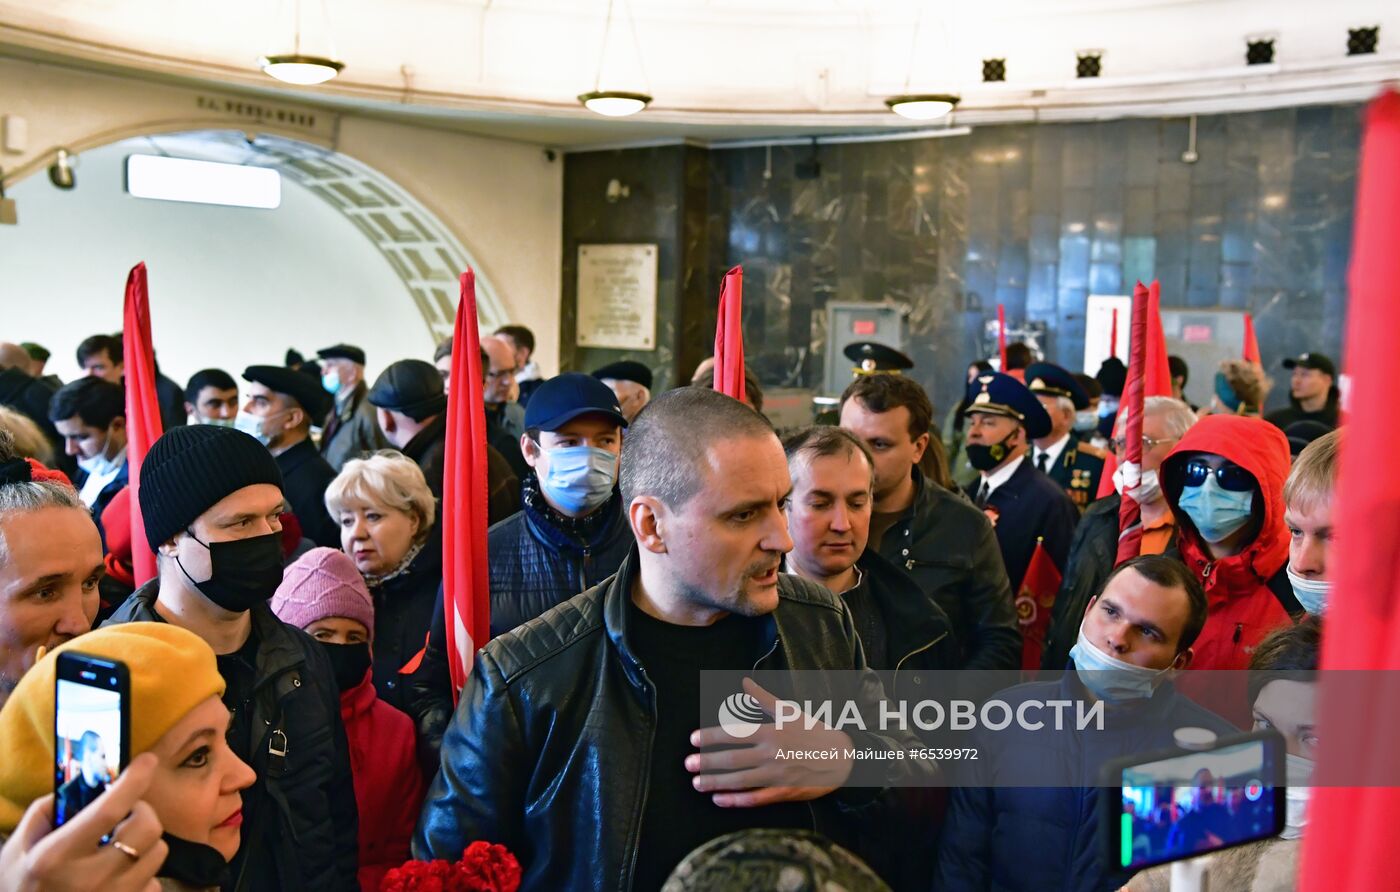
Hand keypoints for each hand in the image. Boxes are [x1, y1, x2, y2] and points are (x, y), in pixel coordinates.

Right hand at [0, 753, 166, 891]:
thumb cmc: (19, 886)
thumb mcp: (19, 848)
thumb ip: (48, 811)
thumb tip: (83, 785)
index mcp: (56, 857)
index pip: (107, 811)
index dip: (132, 781)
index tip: (147, 761)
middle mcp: (89, 879)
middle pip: (147, 828)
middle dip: (141, 811)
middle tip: (125, 813)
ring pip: (158, 852)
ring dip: (144, 842)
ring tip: (118, 847)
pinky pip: (155, 881)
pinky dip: (143, 872)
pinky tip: (120, 875)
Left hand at [686, 677, 853, 807]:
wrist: (842, 757)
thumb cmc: (813, 731)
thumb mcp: (789, 712)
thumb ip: (763, 699)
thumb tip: (744, 682)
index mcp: (771, 732)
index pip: (734, 734)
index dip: (711, 737)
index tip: (694, 739)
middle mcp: (772, 754)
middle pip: (732, 759)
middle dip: (707, 762)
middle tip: (688, 763)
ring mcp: (777, 776)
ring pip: (740, 781)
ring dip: (715, 783)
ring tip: (696, 783)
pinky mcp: (783, 793)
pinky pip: (754, 799)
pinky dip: (735, 801)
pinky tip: (719, 800)